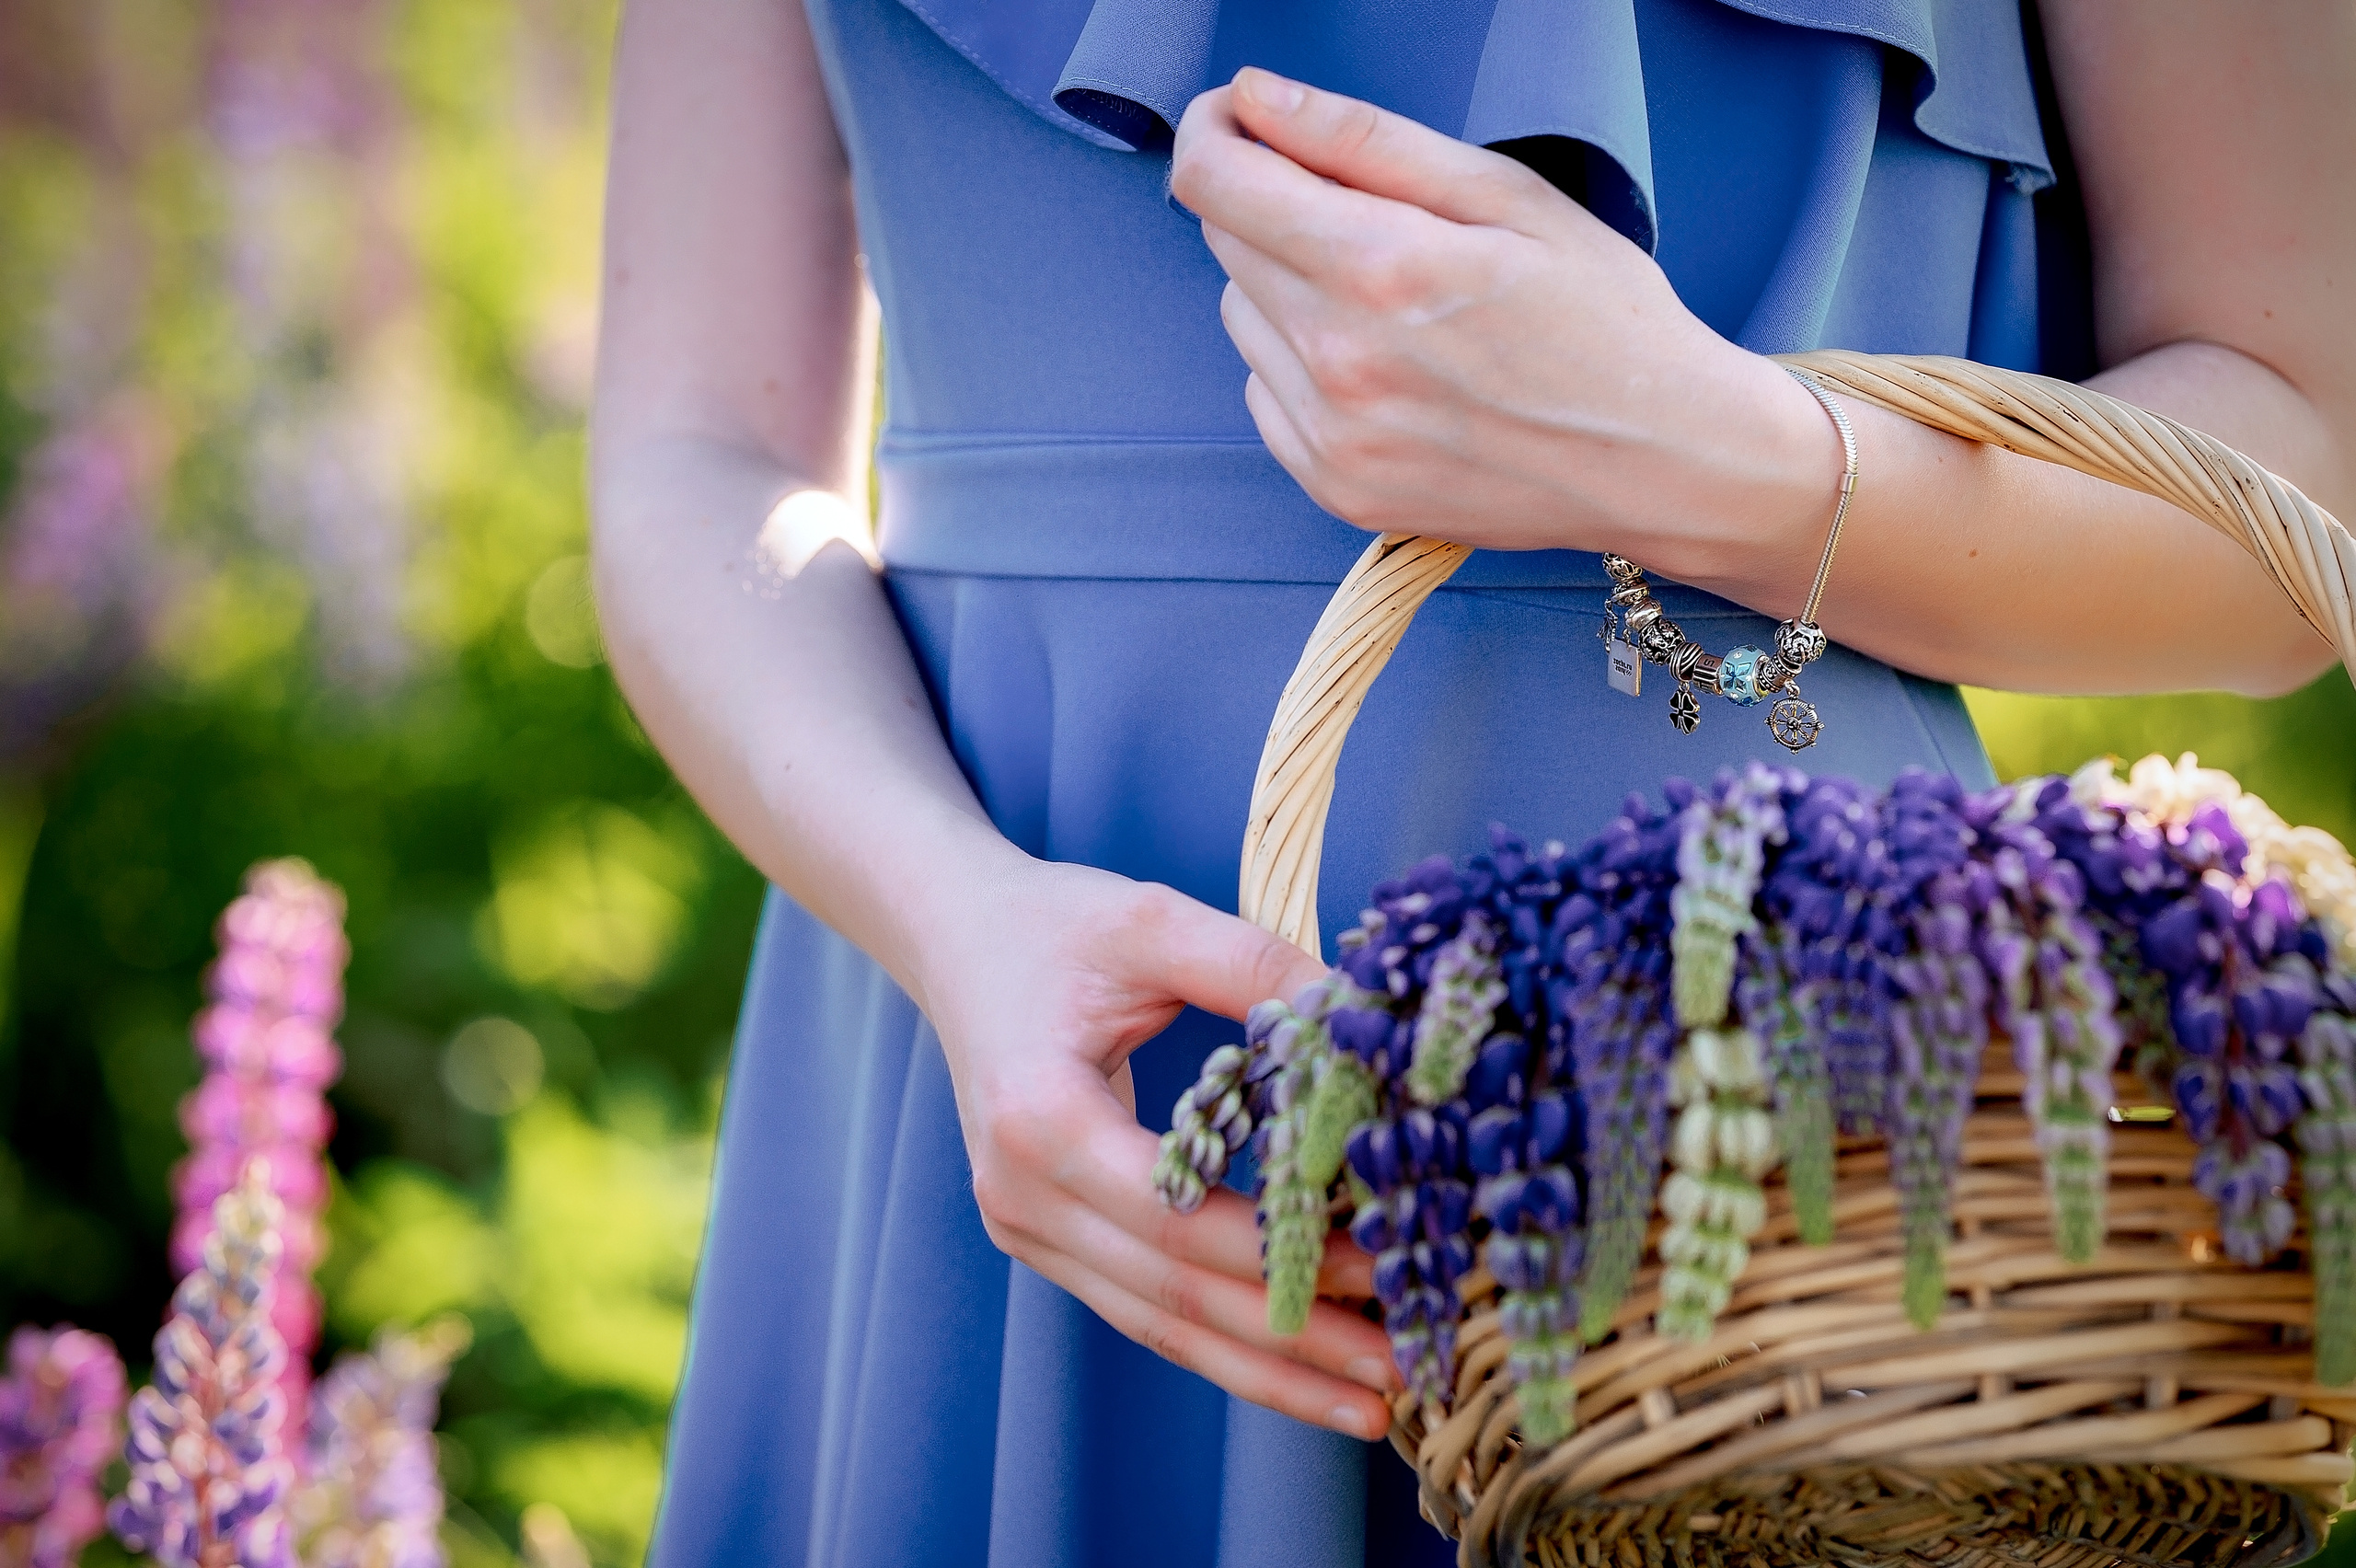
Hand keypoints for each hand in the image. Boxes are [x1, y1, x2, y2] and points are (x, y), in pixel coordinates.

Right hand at [916, 855, 1399, 1438]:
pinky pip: (1143, 1306)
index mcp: (1039, 1118)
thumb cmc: (1053, 926)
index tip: (1379, 1268)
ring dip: (1266, 1370)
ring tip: (1369, 1405)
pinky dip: (1224, 1339)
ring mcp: (1024, 1227)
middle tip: (1399, 1374)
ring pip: (1157, 1324)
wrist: (955, 938)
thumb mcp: (1153, 921)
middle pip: (1171, 1295)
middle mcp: (1019, 1193)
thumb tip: (1365, 1020)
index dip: (1277, 1254)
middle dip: (1292, 1342)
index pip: (1172, 1217)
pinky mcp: (1043, 1238)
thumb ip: (1253, 967)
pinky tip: (1301, 1364)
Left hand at [1170, 68, 1829, 593]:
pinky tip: (1388, 365)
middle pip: (1226, 243)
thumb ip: (1364, 141)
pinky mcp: (1336, 488)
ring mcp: (1333, 437)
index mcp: (1380, 271)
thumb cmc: (1607, 325)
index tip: (1233, 119)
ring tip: (1397, 302)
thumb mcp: (1506, 197)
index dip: (1211, 133)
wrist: (1666, 461)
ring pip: (1243, 318)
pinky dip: (1303, 366)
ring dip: (1290, 289)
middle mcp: (1340, 363)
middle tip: (1369, 213)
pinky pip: (1265, 394)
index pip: (1215, 184)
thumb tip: (1256, 99)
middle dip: (1272, 204)